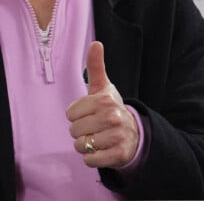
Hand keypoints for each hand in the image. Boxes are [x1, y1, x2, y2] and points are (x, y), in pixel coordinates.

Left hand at [66, 41, 138, 167]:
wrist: (134, 133)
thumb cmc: (110, 107)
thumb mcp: (102, 87)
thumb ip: (95, 66)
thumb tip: (96, 43)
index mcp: (104, 100)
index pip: (70, 114)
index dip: (76, 115)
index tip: (89, 114)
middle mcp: (112, 117)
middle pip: (74, 130)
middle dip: (79, 131)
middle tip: (93, 127)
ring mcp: (117, 137)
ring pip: (81, 145)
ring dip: (85, 145)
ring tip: (97, 138)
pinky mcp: (119, 155)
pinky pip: (90, 160)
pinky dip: (91, 158)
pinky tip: (101, 150)